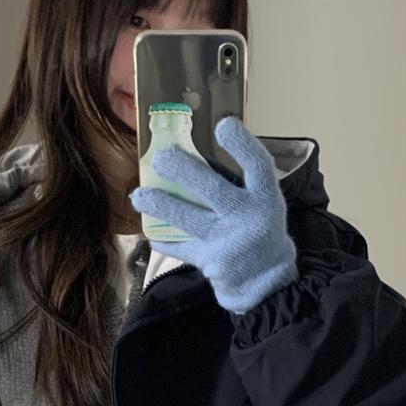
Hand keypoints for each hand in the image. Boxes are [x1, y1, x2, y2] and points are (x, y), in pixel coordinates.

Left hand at [128, 117, 298, 313]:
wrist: (266, 281)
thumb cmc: (258, 230)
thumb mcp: (262, 204)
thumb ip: (239, 183)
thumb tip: (196, 153)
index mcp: (265, 198)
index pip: (258, 166)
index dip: (242, 145)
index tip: (224, 124)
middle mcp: (248, 217)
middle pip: (214, 190)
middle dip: (185, 171)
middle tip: (160, 157)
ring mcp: (228, 241)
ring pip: (190, 219)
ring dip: (162, 205)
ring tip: (138, 195)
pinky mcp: (211, 262)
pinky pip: (181, 248)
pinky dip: (165, 240)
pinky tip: (151, 232)